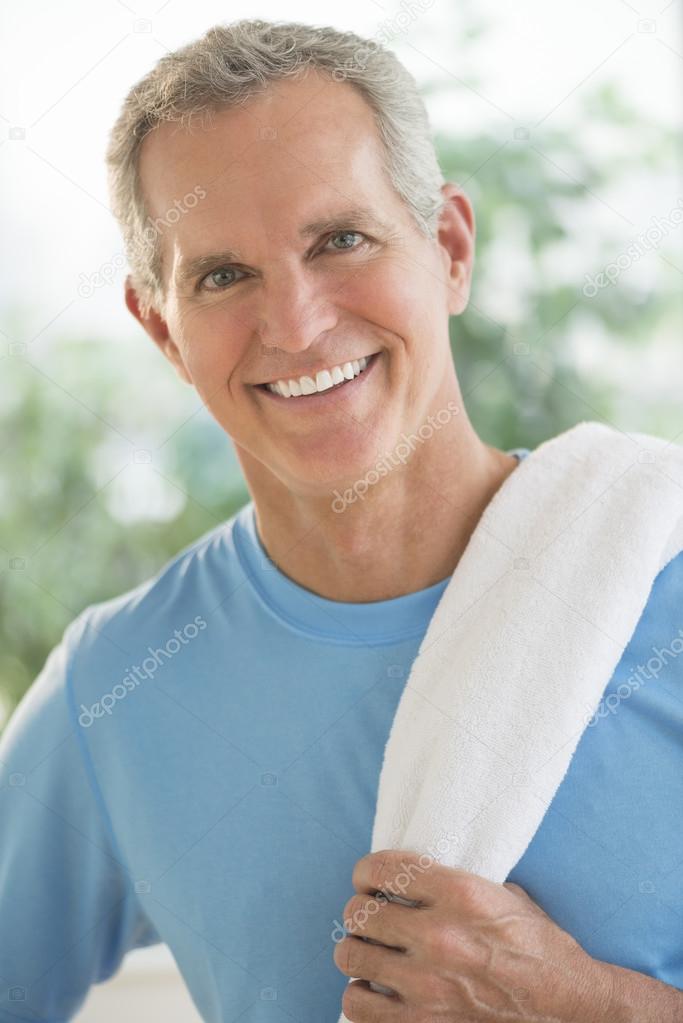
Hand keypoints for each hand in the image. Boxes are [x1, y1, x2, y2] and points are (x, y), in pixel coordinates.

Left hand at [333, 849, 614, 1021]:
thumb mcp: (505, 897)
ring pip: (349, 956)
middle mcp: (439, 936)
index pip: (381, 869)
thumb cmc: (540, 949)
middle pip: (358, 913)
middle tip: (372, 917)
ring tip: (372, 953)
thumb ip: (455, 884)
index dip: (366, 873)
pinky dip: (361, 995)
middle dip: (361, 912)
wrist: (571, 1011)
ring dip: (357, 951)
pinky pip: (357, 1005)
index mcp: (460, 894)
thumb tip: (413, 878)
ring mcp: (428, 986)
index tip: (368, 880)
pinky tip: (377, 990)